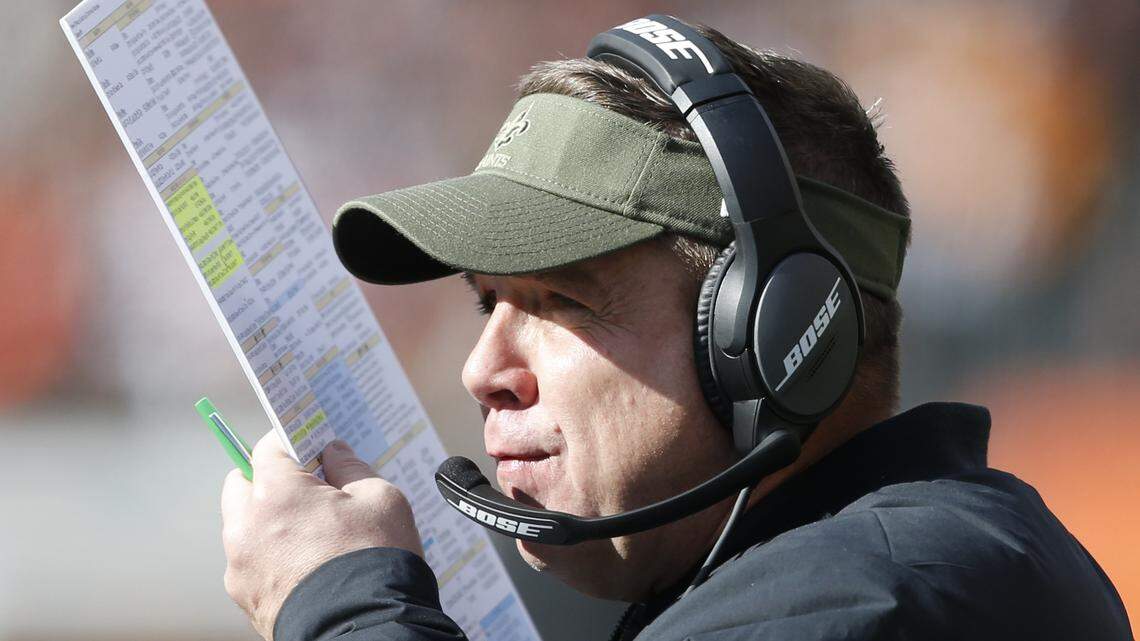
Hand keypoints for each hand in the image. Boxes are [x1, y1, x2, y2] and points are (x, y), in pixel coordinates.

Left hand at [221, 432, 422, 639]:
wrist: (367, 630)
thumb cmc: (374, 561)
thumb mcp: (380, 499)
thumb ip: (351, 467)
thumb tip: (334, 453)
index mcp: (276, 493)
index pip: (268, 448)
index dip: (292, 443)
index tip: (310, 447)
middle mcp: (247, 527)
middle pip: (241, 485)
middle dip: (268, 480)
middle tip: (308, 490)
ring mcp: (241, 567)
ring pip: (244, 527)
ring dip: (267, 521)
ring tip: (311, 535)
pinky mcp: (246, 600)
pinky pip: (251, 564)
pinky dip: (270, 558)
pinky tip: (306, 566)